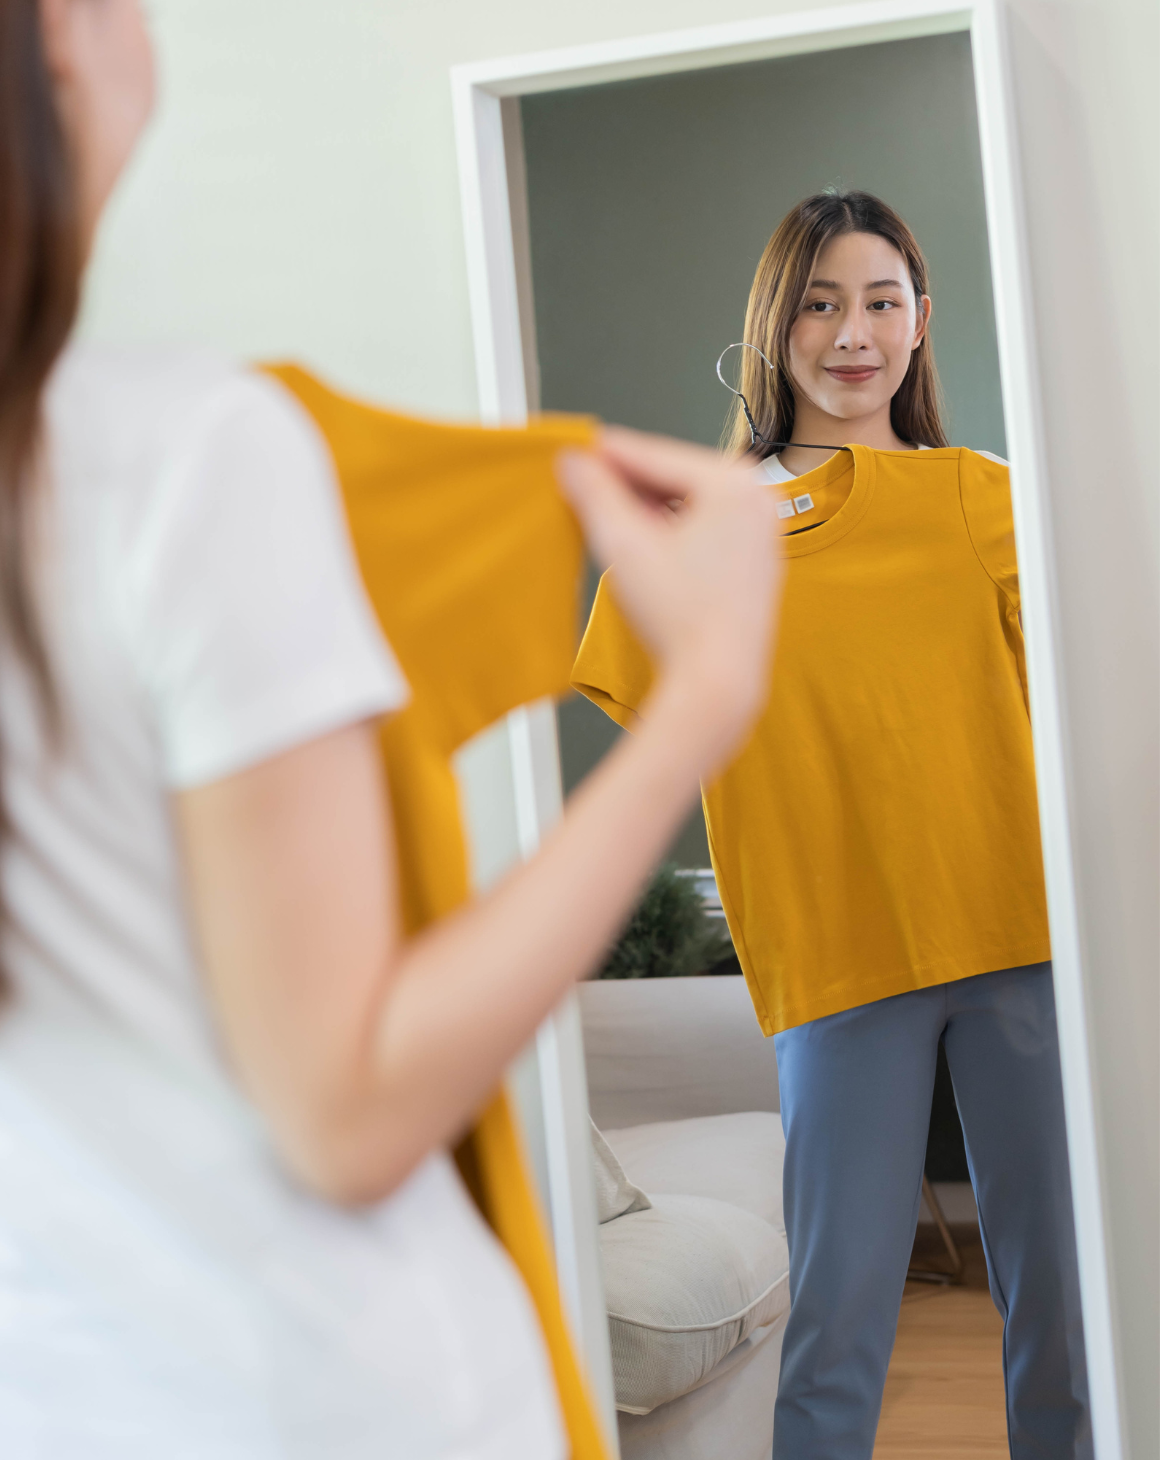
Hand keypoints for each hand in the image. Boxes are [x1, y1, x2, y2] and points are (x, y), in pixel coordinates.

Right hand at [560, 426, 782, 755]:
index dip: (606, 453)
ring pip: (689, 504)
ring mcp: (762, 534)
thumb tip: (572, 460)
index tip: (575, 448)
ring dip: (646, 509)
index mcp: (735, 484)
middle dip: (627, 484)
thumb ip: (594, 493)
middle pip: (675, 476)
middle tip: (583, 484)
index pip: (655, 454)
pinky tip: (641, 547)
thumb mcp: (623, 544)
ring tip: (606, 518)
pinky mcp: (755, 563)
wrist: (717, 681)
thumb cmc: (682, 619)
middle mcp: (758, 502)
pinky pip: (705, 529)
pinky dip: (671, 531)